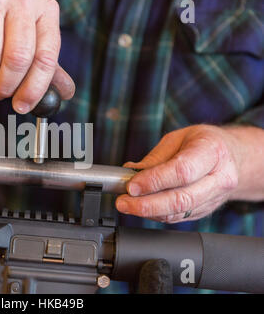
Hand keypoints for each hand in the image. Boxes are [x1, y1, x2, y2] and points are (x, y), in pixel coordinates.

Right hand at [0, 0, 74, 112]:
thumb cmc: (0, 13)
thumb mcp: (30, 30)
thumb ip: (45, 59)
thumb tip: (65, 92)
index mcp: (45, 9)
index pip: (46, 58)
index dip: (34, 89)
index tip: (24, 105)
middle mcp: (22, 0)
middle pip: (17, 61)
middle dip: (5, 87)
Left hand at [115, 125, 244, 222]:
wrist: (231, 156)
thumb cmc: (203, 143)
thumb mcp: (178, 138)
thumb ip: (155, 158)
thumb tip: (130, 173)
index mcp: (213, 152)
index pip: (182, 171)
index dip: (154, 181)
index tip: (131, 185)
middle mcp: (219, 178)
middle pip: (181, 199)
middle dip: (147, 204)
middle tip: (123, 202)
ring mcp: (215, 197)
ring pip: (179, 212)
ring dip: (148, 212)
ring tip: (127, 205)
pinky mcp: (206, 210)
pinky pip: (179, 217)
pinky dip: (157, 215)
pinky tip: (142, 208)